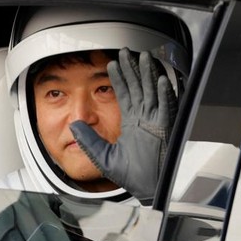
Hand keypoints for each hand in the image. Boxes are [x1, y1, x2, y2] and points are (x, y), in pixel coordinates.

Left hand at [69, 48, 177, 204]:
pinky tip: (161, 81)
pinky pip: (168, 108)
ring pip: (153, 92)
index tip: (112, 63)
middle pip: (139, 87)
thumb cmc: (130, 175)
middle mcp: (145, 119)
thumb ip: (88, 139)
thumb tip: (73, 125)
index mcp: (131, 123)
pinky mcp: (168, 129)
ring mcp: (157, 122)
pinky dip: (165, 94)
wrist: (147, 189)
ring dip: (149, 75)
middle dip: (133, 69)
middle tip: (126, 52)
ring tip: (144, 58)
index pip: (124, 94)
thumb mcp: (102, 155)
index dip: (119, 78)